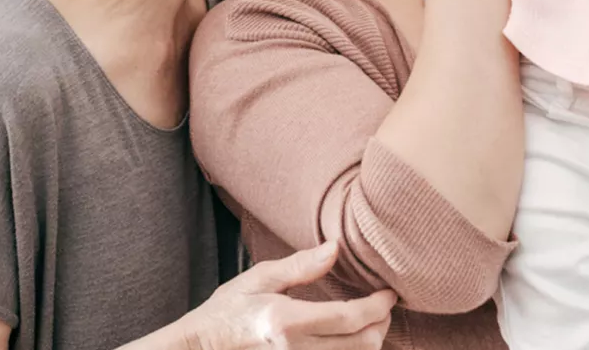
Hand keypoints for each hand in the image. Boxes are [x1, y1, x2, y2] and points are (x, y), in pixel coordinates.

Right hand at [183, 241, 394, 349]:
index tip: (390, 293)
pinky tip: (349, 339)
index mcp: (285, 322)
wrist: (199, 349)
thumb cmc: (226, 312)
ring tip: (370, 321)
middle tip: (384, 305)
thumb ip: (301, 266)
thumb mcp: (259, 279)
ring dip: (370, 341)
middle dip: (381, 324)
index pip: (349, 318)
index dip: (378, 306)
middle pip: (361, 345)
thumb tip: (336, 248)